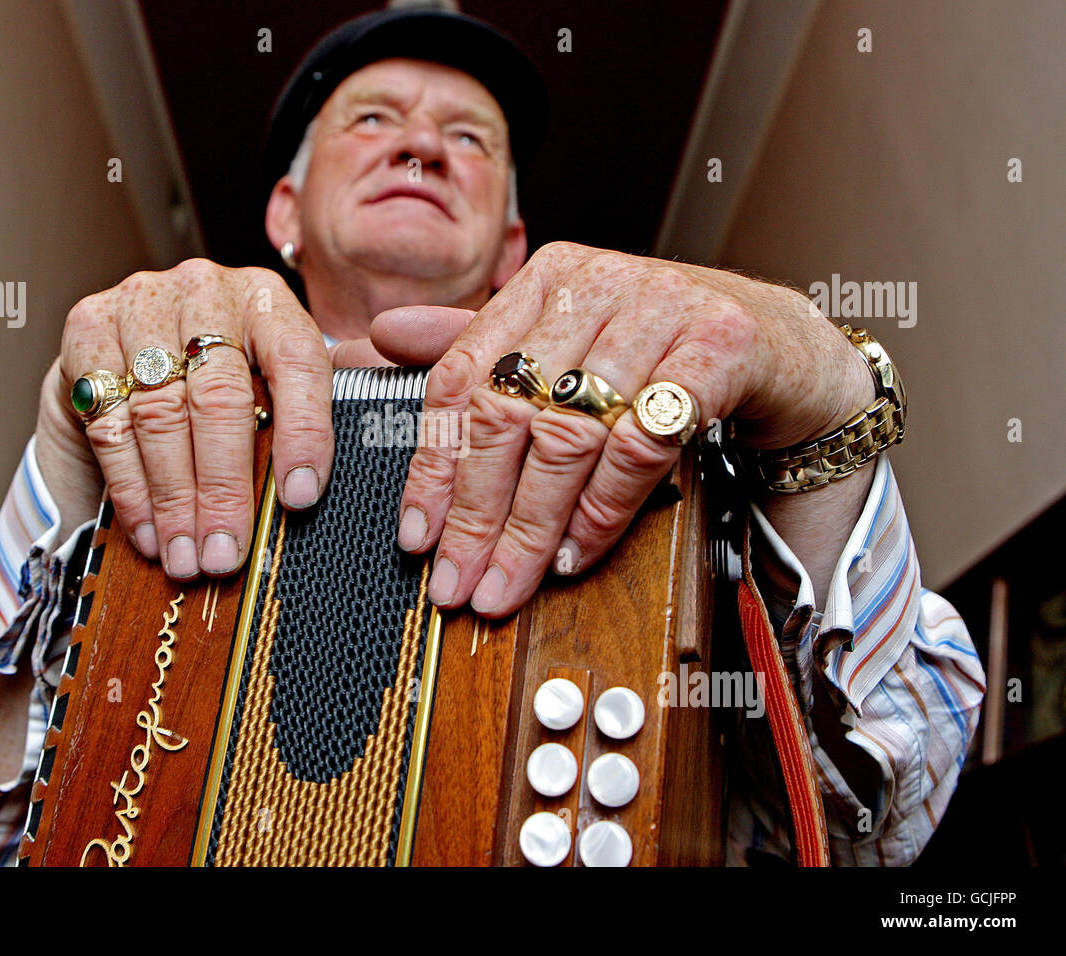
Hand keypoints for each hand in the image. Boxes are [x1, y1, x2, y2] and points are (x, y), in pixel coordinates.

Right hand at [36, 259, 334, 578]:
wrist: (127, 360)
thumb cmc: (215, 386)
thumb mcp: (266, 392)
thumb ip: (289, 426)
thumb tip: (299, 502)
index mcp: (268, 299)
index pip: (298, 361)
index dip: (303, 432)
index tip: (300, 498)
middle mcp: (206, 289)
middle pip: (220, 397)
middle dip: (223, 488)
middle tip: (225, 551)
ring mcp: (142, 302)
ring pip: (160, 413)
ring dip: (172, 498)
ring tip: (185, 555)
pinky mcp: (87, 327)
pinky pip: (109, 420)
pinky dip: (130, 486)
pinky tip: (147, 530)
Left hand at [380, 241, 875, 616]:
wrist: (783, 345)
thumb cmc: (665, 348)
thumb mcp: (569, 340)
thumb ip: (479, 343)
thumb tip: (380, 336)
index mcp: (546, 278)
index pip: (463, 377)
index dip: (433, 465)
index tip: (417, 535)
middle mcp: (597, 283)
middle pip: (508, 412)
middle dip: (477, 513)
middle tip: (457, 580)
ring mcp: (660, 309)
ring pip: (570, 435)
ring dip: (532, 526)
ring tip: (509, 582)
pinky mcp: (717, 347)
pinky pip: (641, 445)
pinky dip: (604, 509)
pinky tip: (575, 552)